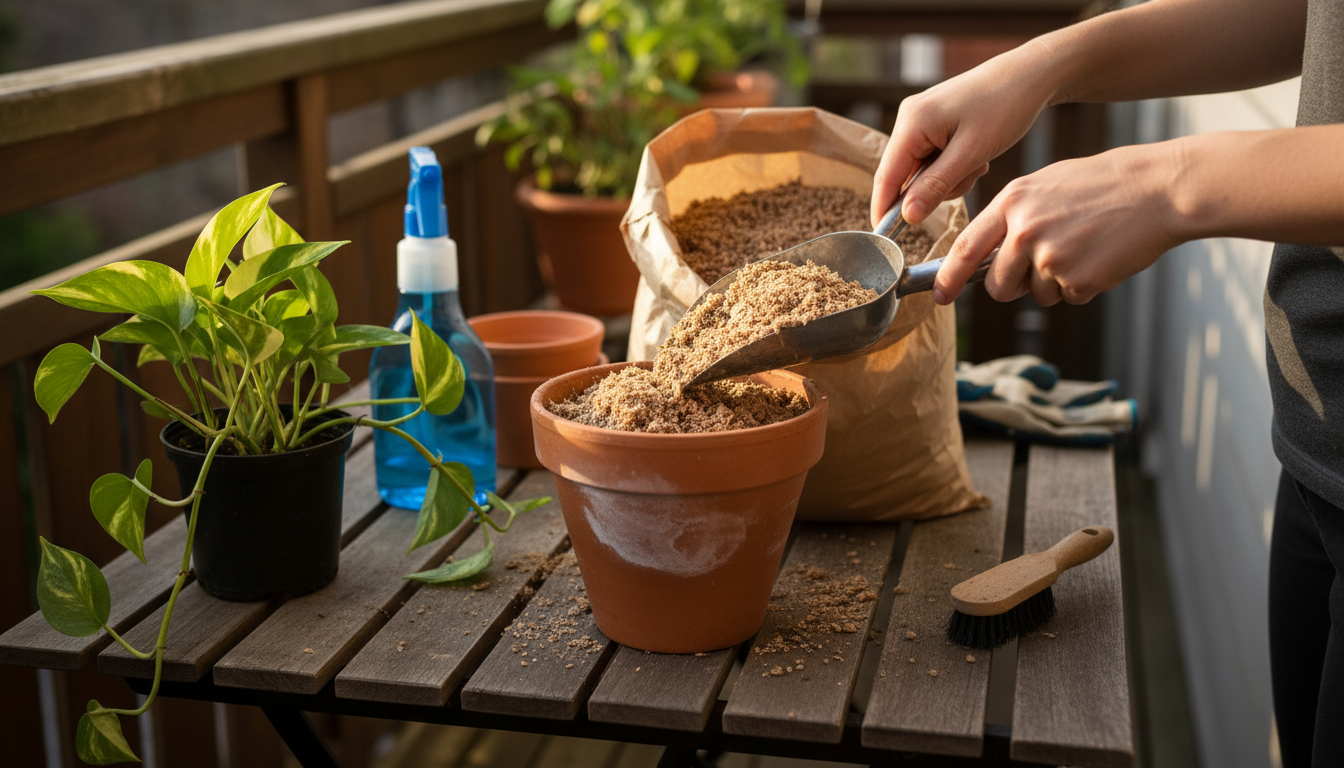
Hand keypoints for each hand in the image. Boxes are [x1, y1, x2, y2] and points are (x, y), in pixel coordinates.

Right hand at [871, 40, 1061, 227]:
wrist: (1032, 75)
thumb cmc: (1005, 107)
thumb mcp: (971, 153)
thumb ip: (935, 187)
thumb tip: (906, 216)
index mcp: (912, 123)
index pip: (886, 177)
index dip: (885, 211)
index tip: (887, 241)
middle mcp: (909, 118)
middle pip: (904, 176)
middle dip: (934, 189)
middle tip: (969, 176)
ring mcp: (921, 119)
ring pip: (922, 171)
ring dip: (949, 178)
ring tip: (978, 162)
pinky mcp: (935, 122)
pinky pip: (934, 158)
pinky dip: (954, 166)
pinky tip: (977, 152)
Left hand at [933, 142, 1182, 306]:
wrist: (1159, 189)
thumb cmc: (1105, 184)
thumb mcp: (1047, 185)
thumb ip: (1014, 216)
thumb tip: (988, 252)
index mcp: (1013, 202)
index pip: (965, 248)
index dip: (947, 277)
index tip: (940, 295)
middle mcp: (1024, 231)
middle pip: (997, 285)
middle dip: (1012, 287)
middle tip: (1040, 269)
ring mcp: (1049, 258)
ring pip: (1035, 295)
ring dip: (1055, 283)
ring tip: (1084, 247)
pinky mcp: (1076, 280)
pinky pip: (1068, 297)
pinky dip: (1083, 285)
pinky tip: (1101, 256)